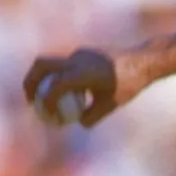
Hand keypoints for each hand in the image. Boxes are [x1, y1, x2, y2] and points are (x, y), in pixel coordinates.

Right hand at [22, 48, 141, 127]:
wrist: (145, 59)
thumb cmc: (130, 83)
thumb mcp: (111, 104)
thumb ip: (92, 115)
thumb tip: (78, 122)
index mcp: (81, 73)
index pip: (53, 87)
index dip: (46, 102)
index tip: (46, 115)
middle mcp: (77, 59)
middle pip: (41, 65)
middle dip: (30, 82)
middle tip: (31, 100)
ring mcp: (80, 53)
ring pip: (52, 62)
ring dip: (44, 78)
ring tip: (46, 97)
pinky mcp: (86, 52)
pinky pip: (66, 64)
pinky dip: (60, 76)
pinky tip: (70, 91)